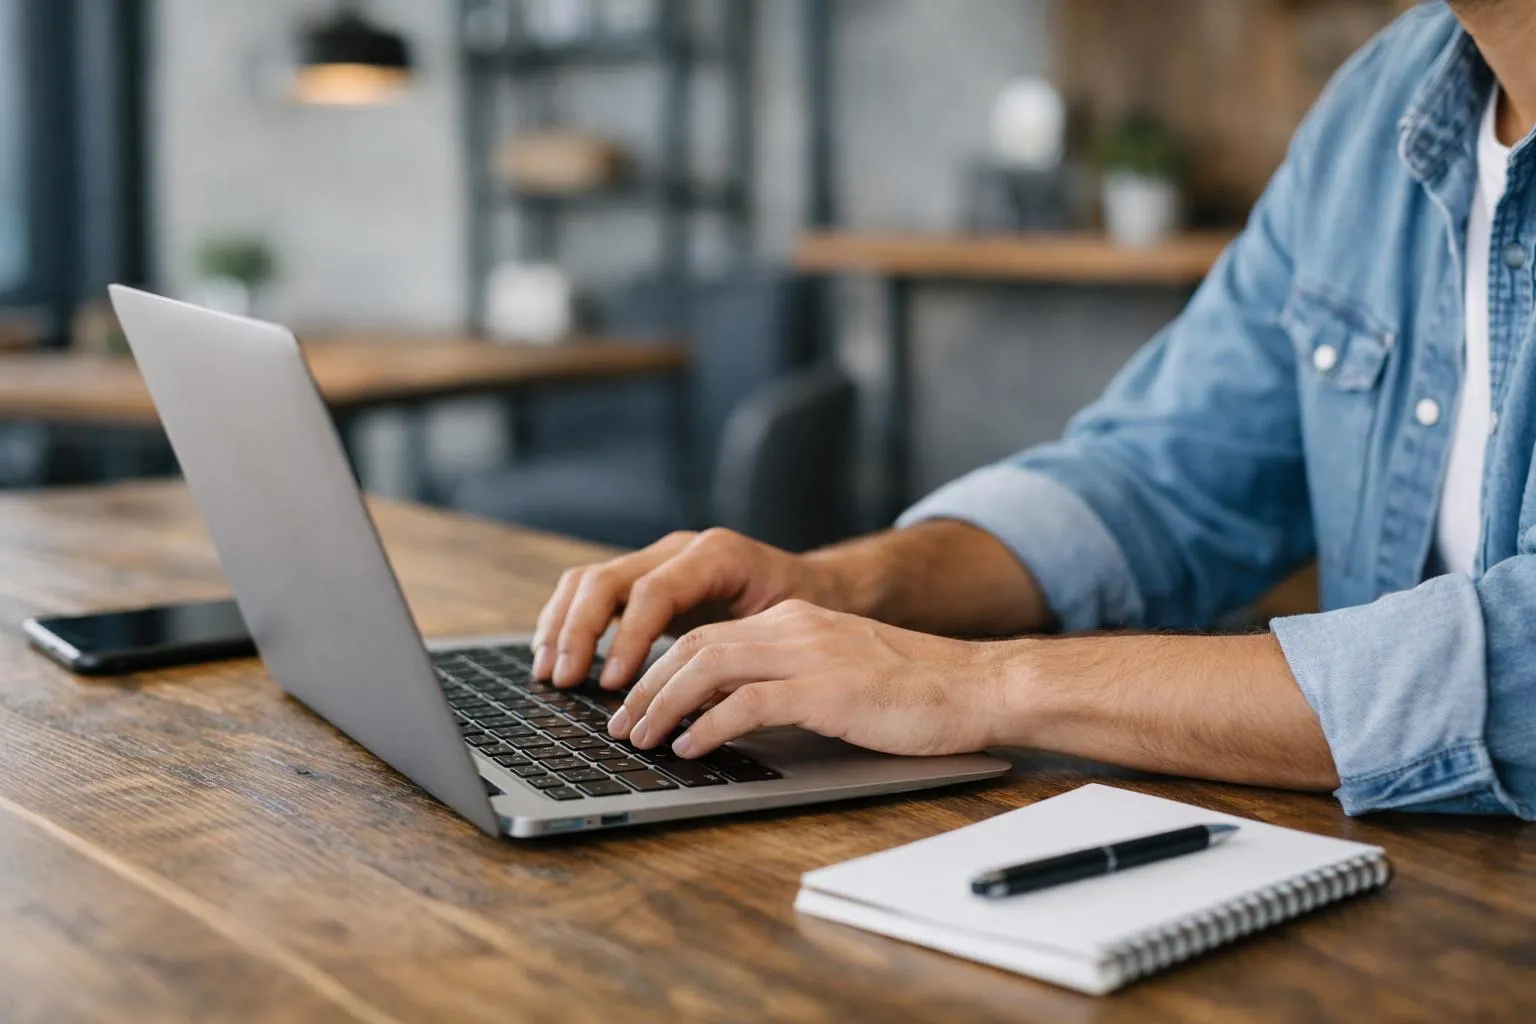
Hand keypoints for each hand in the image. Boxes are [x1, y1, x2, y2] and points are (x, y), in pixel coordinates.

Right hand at [532, 529, 843, 689]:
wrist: (816, 585)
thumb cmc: (806, 612)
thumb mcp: (786, 630)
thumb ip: (744, 654)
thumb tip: (703, 704)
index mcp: (717, 555)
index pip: (653, 590)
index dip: (627, 637)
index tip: (613, 682)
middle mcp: (680, 550)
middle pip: (608, 579)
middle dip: (579, 632)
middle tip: (565, 680)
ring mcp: (657, 560)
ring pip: (590, 581)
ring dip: (562, 626)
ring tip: (550, 673)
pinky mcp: (644, 579)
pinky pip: (592, 592)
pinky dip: (568, 623)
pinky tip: (556, 659)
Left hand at [606, 600, 1007, 759]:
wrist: (979, 685)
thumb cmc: (918, 689)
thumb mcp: (842, 670)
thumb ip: (791, 679)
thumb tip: (735, 714)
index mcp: (796, 618)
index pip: (708, 634)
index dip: (661, 667)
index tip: (635, 701)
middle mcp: (795, 626)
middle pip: (695, 646)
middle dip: (647, 686)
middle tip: (622, 725)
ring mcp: (811, 654)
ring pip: (709, 667)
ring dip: (664, 705)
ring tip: (642, 739)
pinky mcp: (828, 690)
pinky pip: (748, 702)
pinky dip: (708, 725)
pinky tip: (691, 747)